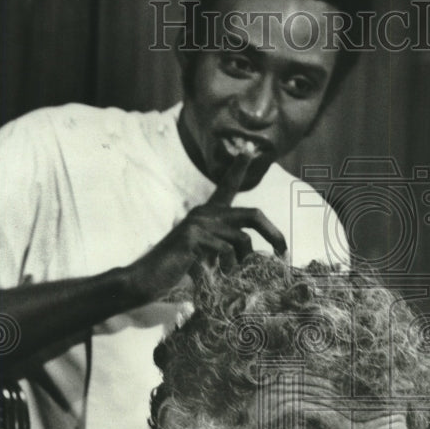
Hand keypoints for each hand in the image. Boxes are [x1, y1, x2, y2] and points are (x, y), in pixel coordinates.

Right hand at [124, 150, 286, 304]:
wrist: (145, 278)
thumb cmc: (175, 269)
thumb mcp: (205, 256)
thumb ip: (225, 249)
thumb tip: (252, 255)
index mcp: (207, 214)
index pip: (227, 187)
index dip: (238, 168)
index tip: (249, 150)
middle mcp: (204, 213)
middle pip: (252, 214)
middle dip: (273, 233)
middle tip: (284, 251)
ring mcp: (198, 223)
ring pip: (242, 240)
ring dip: (242, 263)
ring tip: (229, 276)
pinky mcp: (193, 237)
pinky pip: (226, 251)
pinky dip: (227, 268)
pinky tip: (215, 276)